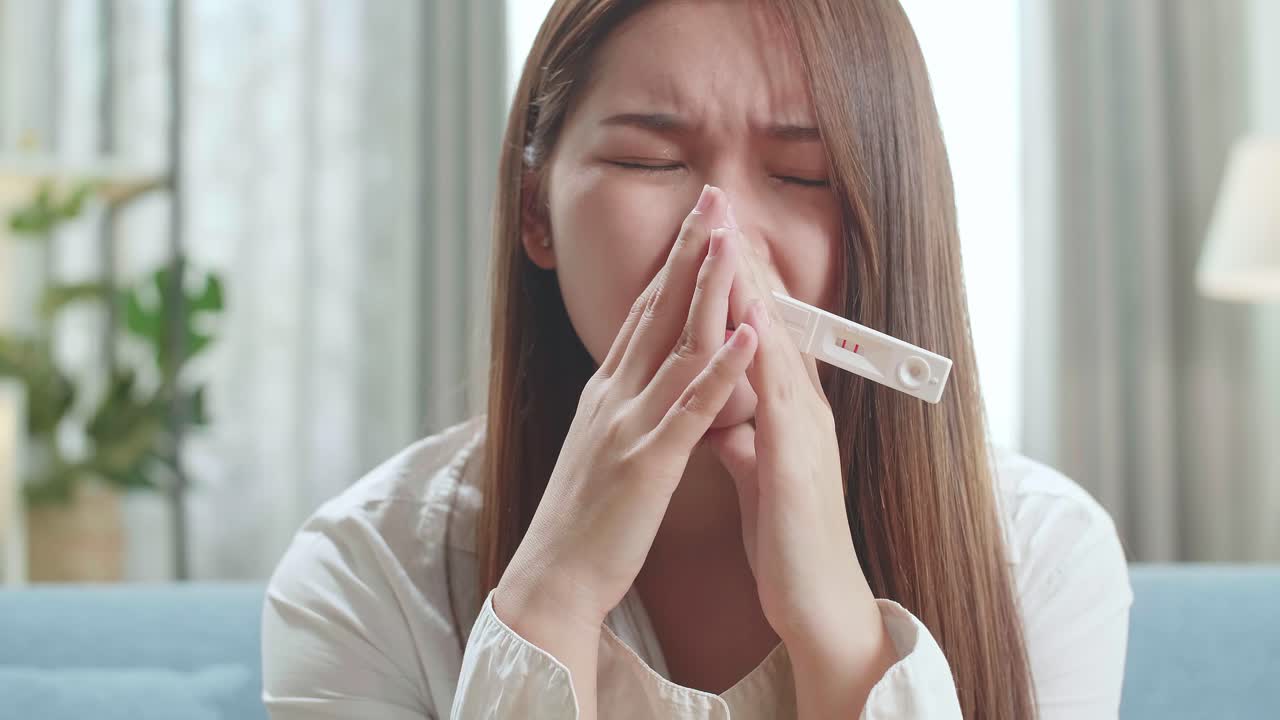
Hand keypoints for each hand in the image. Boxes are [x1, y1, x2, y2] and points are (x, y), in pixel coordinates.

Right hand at [497, 185, 757, 632]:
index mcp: (607, 391)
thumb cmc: (582, 520)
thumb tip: (642, 379)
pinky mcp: (646, 462)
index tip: (697, 221)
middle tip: (714, 195)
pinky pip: (690, 407)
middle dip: (688, 249)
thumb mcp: (602, 446)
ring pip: (676, 343)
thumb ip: (626, 407)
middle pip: (657, 308)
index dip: (673, 263)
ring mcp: (628, 424)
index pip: (645, 312)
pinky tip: (747, 332)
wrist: (551, 580)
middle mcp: (613, 394)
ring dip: (707, 287)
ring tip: (734, 238)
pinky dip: (721, 366)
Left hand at [704, 215, 893, 697]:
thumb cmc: (785, 534)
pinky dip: (763, 355)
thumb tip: (721, 411)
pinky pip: (777, 397)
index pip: (756, 328)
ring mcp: (803, 428)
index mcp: (783, 407)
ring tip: (728, 235)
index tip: (707, 231)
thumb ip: (742, 433)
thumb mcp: (758, 469)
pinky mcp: (797, 459)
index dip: (732, 279)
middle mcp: (798, 406)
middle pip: (769, 318)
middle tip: (716, 204)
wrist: (816, 598)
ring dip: (753, 289)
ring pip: (776, 342)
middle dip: (741, 261)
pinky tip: (747, 322)